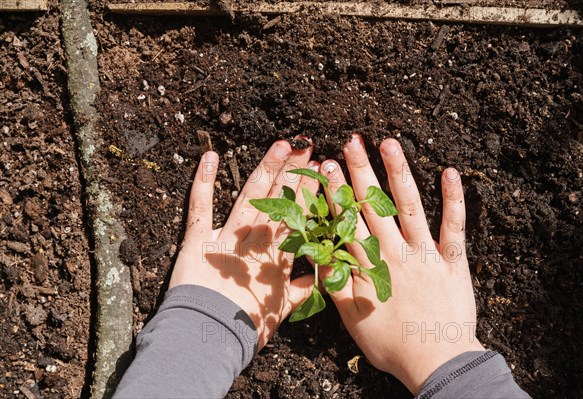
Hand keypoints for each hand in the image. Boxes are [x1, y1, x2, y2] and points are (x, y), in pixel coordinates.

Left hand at [169, 140, 319, 348]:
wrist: (208, 335)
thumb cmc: (246, 327)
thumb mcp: (279, 313)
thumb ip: (299, 292)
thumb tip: (316, 278)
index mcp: (276, 257)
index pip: (298, 217)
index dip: (309, 191)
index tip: (319, 169)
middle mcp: (255, 241)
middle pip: (278, 200)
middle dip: (292, 171)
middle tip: (305, 145)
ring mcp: (226, 237)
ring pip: (249, 196)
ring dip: (265, 168)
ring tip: (280, 145)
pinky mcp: (196, 239)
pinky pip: (200, 206)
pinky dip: (203, 180)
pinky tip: (209, 156)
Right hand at [319, 134, 483, 393]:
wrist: (435, 362)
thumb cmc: (390, 344)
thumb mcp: (351, 318)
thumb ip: (333, 283)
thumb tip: (317, 253)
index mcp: (369, 264)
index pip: (348, 219)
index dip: (337, 191)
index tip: (328, 165)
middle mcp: (396, 251)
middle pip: (375, 205)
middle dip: (362, 171)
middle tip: (353, 141)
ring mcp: (426, 253)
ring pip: (410, 206)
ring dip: (399, 173)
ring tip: (390, 143)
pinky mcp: (452, 261)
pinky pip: (453, 226)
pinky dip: (453, 200)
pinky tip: (449, 172)